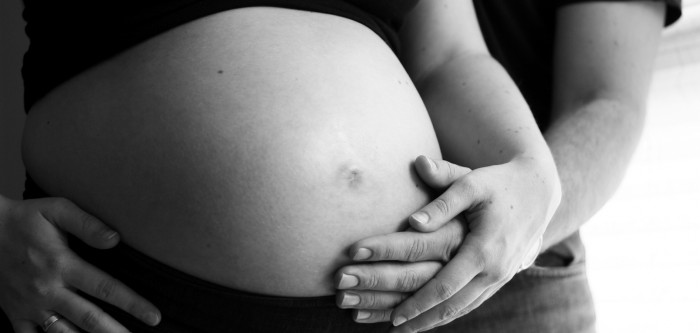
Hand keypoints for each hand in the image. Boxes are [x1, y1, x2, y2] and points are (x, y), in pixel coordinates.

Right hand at [0, 196, 159, 332]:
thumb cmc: (24, 218)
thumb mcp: (56, 210)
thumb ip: (87, 224)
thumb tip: (115, 239)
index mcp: (62, 264)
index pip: (106, 288)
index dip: (133, 304)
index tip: (154, 316)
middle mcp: (48, 290)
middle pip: (89, 318)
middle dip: (117, 332)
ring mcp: (30, 306)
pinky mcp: (14, 315)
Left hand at [340, 155, 559, 331]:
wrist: (538, 190)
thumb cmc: (498, 183)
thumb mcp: (469, 183)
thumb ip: (441, 202)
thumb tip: (412, 222)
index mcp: (483, 249)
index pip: (444, 286)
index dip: (417, 303)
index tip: (393, 315)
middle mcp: (493, 270)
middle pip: (451, 305)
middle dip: (420, 319)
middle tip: (391, 328)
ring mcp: (500, 276)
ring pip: (463, 308)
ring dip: (433, 321)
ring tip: (404, 329)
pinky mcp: (501, 276)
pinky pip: (473, 302)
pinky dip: (450, 313)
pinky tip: (431, 318)